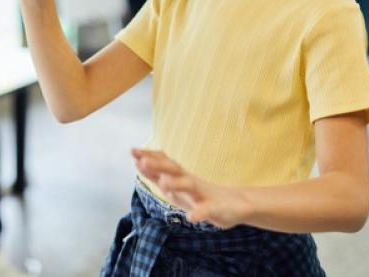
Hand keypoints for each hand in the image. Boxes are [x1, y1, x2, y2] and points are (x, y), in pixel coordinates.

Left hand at [132, 148, 249, 228]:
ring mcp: (203, 195)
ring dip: (176, 184)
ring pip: (189, 186)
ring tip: (164, 183)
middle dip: (158, 166)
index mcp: (181, 178)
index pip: (163, 164)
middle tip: (142, 161)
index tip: (132, 150)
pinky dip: (200, 213)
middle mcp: (191, 182)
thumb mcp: (178, 186)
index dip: (149, 158)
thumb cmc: (202, 195)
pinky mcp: (216, 209)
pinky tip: (192, 218)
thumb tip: (139, 163)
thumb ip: (160, 176)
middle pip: (174, 170)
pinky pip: (208, 210)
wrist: (236, 205)